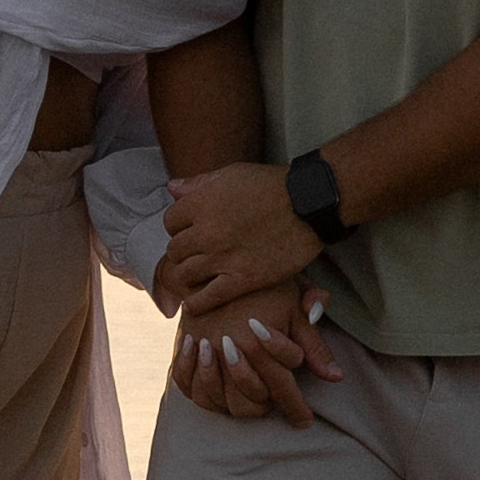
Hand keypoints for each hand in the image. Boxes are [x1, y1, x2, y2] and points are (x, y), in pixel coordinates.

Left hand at [164, 160, 320, 314]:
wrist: (309, 203)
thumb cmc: (271, 185)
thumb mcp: (231, 174)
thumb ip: (198, 183)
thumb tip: (172, 189)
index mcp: (201, 204)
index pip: (170, 222)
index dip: (179, 227)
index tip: (190, 232)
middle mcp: (207, 232)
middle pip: (175, 251)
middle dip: (182, 253)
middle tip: (193, 255)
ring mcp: (224, 257)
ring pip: (185, 275)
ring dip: (187, 276)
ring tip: (196, 277)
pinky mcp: (243, 279)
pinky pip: (208, 298)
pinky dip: (196, 304)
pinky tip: (194, 305)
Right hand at [171, 280, 344, 425]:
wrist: (220, 258)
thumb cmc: (265, 283)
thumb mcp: (295, 307)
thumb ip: (313, 344)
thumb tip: (335, 377)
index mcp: (259, 342)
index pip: (283, 387)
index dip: (297, 407)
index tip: (304, 420)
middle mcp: (231, 350)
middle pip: (253, 399)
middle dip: (272, 409)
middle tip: (288, 414)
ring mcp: (206, 350)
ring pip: (224, 401)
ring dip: (243, 407)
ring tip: (260, 405)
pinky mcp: (188, 347)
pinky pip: (194, 389)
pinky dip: (209, 398)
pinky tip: (226, 395)